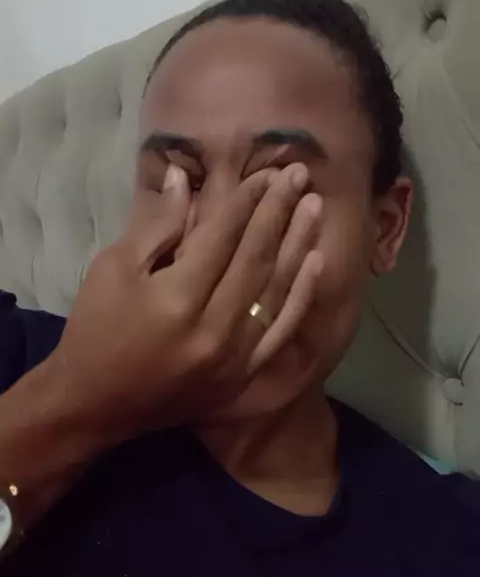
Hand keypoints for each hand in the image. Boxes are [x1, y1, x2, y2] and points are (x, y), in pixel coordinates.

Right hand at [50, 162, 321, 441]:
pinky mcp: (244, 374)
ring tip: (315, 207)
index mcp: (178, 298)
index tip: (267, 172)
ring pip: (277, 289)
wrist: (97, 404)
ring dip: (298, 244)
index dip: (247, 200)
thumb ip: (157, 225)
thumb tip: (185, 177)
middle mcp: (215, 327)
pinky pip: (282, 329)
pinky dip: (301, 295)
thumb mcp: (113, 268)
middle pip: (255, 258)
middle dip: (278, 211)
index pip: (223, 237)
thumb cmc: (98, 329)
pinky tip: (316, 262)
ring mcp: (235, 355)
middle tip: (300, 175)